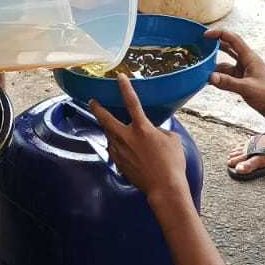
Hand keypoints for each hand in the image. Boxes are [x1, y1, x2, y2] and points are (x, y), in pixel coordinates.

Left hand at [89, 77, 189, 201]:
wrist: (164, 188)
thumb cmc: (172, 163)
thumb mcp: (172, 140)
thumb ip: (159, 131)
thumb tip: (153, 132)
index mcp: (142, 129)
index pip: (132, 102)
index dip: (125, 87)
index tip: (119, 77)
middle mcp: (126, 138)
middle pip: (106, 119)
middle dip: (97, 108)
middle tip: (92, 101)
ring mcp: (120, 152)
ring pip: (108, 135)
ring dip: (109, 130)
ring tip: (112, 128)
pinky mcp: (119, 164)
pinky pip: (114, 150)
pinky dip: (116, 146)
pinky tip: (123, 149)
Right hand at [207, 28, 264, 124]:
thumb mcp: (247, 89)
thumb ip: (228, 83)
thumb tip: (209, 77)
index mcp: (250, 58)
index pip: (233, 39)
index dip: (219, 34)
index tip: (204, 35)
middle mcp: (246, 62)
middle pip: (228, 48)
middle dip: (214, 45)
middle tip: (199, 45)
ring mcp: (244, 72)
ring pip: (225, 64)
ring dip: (214, 65)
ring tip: (200, 67)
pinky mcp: (243, 82)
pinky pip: (227, 76)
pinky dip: (218, 77)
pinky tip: (208, 81)